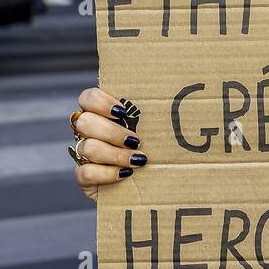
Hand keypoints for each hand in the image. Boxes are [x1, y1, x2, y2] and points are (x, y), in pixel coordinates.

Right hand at [72, 87, 145, 201]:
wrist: (151, 184)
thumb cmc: (155, 150)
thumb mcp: (154, 128)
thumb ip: (155, 112)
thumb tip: (184, 84)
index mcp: (101, 114)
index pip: (87, 98)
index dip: (100, 102)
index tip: (122, 112)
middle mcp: (88, 132)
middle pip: (84, 122)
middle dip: (112, 132)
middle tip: (135, 140)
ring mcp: (84, 155)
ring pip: (87, 147)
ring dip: (115, 154)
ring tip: (138, 159)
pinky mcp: (84, 178)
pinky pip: (85, 173)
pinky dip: (107, 173)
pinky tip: (125, 174)